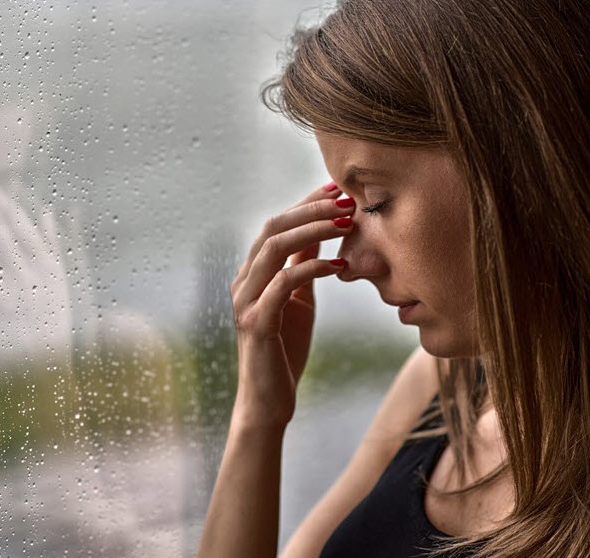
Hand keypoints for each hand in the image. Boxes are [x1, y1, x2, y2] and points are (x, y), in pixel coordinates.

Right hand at [230, 183, 354, 428]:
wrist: (267, 400)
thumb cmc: (285, 350)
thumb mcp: (298, 300)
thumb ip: (302, 267)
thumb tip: (320, 233)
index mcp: (252, 273)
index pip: (277, 225)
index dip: (305, 203)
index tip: (337, 188)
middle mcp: (242, 281)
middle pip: (273, 228)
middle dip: (311, 210)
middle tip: (346, 201)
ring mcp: (245, 301)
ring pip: (274, 249)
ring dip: (313, 231)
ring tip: (346, 223)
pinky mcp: (256, 323)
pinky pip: (283, 284)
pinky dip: (312, 269)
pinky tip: (340, 266)